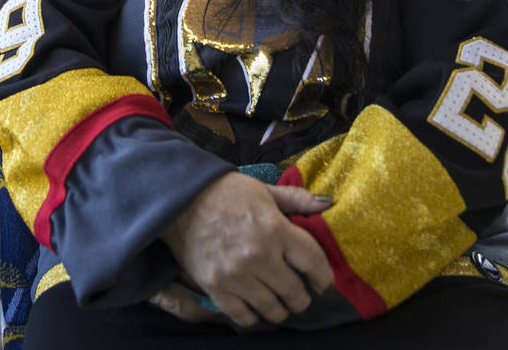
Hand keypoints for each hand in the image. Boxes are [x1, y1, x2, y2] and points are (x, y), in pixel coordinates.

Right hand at [160, 172, 333, 327]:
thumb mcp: (262, 190)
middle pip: (295, 293)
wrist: (179, 199)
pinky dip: (254, 316)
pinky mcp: (216, 287)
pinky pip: (244, 317)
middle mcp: (259, 255)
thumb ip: (296, 200)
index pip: (314, 263)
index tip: (322, 282)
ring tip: (278, 302)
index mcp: (275, 229)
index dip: (324, 277)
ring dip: (280, 309)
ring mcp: (237, 275)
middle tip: (298, 294)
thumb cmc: (224, 192)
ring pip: (273, 310)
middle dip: (302, 297)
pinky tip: (255, 307)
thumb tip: (328, 203)